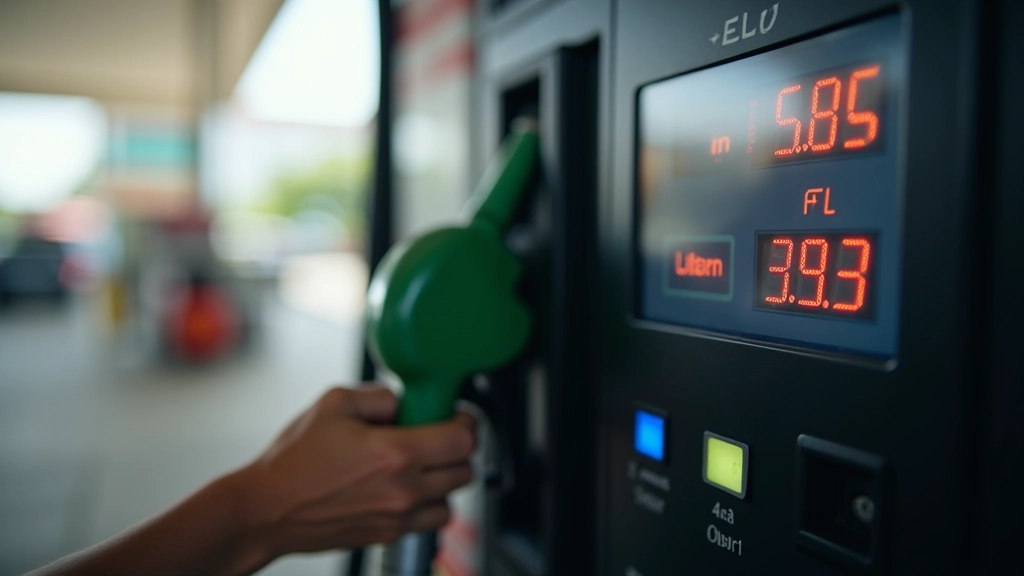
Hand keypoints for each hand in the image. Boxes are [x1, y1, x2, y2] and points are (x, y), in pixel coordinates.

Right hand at [234, 385, 475, 561]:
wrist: (267, 509)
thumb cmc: (294, 460)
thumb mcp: (333, 403)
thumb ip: (380, 394)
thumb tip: (406, 399)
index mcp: (395, 453)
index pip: (463, 439)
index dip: (467, 422)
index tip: (457, 414)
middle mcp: (404, 489)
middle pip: (465, 469)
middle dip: (457, 448)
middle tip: (438, 434)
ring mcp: (398, 517)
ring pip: (453, 499)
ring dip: (445, 479)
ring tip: (422, 464)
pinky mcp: (389, 535)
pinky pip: (430, 521)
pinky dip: (429, 504)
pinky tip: (407, 487)